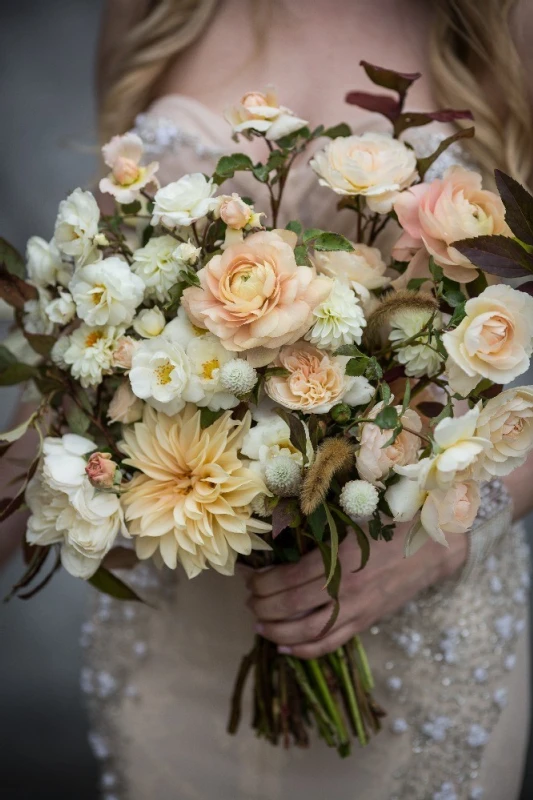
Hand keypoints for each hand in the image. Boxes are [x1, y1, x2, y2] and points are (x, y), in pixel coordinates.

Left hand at [245, 525, 466, 658]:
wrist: (433, 544)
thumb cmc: (391, 522)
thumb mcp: (352, 519)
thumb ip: (320, 530)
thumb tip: (281, 536)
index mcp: (339, 558)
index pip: (287, 579)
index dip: (261, 582)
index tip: (248, 577)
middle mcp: (345, 588)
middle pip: (291, 607)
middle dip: (263, 606)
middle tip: (248, 600)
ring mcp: (358, 609)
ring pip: (308, 631)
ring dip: (277, 631)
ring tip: (258, 624)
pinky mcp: (367, 621)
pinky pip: (332, 642)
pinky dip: (306, 650)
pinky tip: (285, 647)